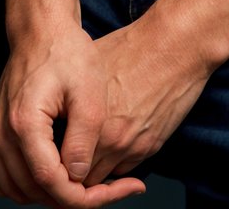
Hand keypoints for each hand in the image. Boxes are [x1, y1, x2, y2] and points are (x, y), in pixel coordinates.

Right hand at [0, 22, 146, 205]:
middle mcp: (0, 135)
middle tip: (107, 188)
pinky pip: (4, 180)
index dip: (82, 198)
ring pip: (18, 192)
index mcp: (24, 123)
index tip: (111, 191)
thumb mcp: (90, 92)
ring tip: (84, 184)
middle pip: (34, 191)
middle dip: (71, 198)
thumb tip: (77, 180)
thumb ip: (83, 139)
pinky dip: (30, 187)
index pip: (50, 181)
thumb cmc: (69, 54)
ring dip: (50, 195)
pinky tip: (57, 177)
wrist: (41, 31)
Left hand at [62, 16, 212, 189]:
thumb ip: (72, 94)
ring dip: (94, 170)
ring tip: (89, 151)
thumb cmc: (133, 48)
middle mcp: (109, 138)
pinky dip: (114, 164)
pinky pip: (123, 171)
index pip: (60, 158)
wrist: (174, 47)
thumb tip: (54, 106)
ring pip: (101, 179)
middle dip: (73, 169)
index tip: (54, 147)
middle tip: (69, 155)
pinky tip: (111, 144)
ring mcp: (131, 145)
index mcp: (89, 118)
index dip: (55, 156)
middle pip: (80, 175)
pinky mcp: (149, 147)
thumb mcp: (92, 64)